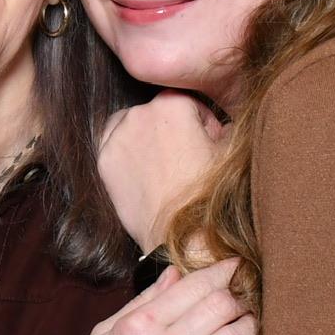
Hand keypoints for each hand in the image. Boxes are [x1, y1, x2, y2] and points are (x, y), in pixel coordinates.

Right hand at [57, 259, 258, 334]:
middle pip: (221, 307)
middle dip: (238, 296)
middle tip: (242, 295)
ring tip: (247, 322)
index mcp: (138, 326)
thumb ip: (142, 302)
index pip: (195, 287)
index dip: (221, 272)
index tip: (233, 266)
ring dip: (248, 326)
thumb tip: (174, 274)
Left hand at [99, 92, 225, 251]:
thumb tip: (220, 121)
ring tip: (161, 164)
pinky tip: (142, 170)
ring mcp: (118, 136)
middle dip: (171, 127)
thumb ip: (224, 123)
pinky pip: (113, 144)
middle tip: (184, 156)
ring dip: (145, 134)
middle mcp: (140, 113)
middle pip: (156, 110)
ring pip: (130, 123)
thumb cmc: (210, 193)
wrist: (184, 236)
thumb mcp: (229, 149)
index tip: (205, 141)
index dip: (199, 121)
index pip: (186, 99)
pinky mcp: (104, 161)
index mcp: (173, 103)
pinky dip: (125, 150)